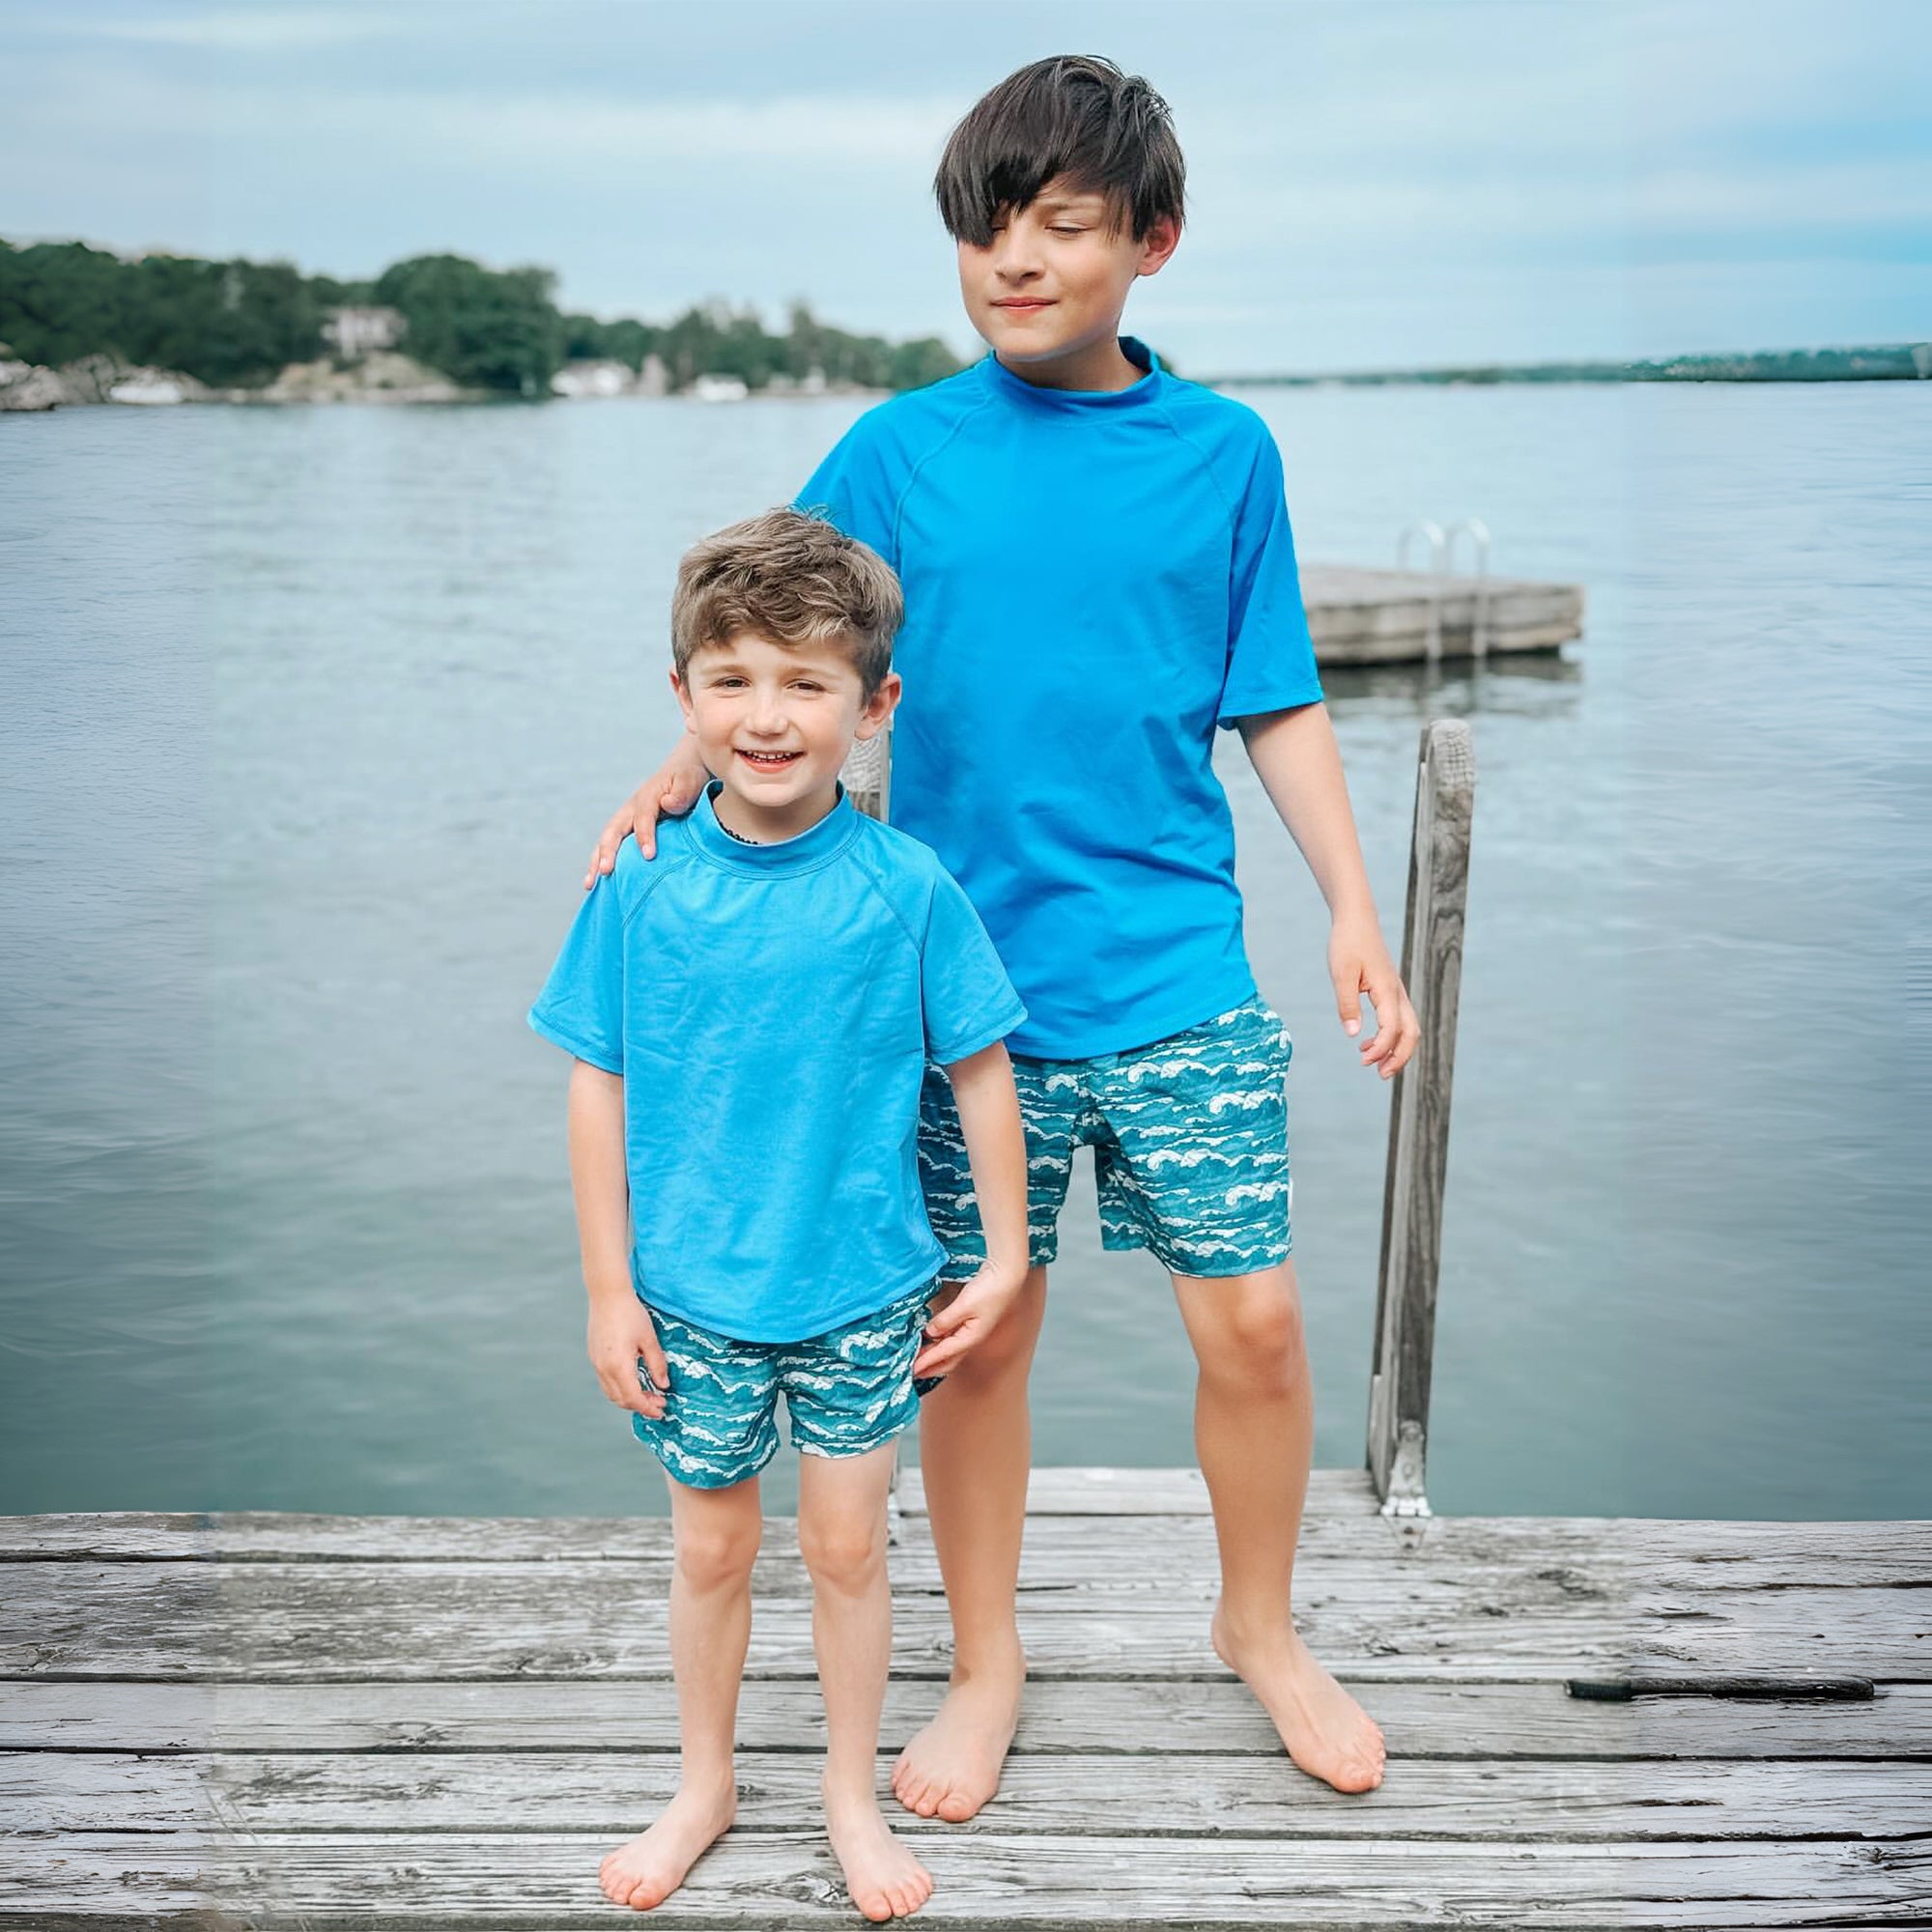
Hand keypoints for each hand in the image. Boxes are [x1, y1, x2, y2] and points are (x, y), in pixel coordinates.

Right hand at [584, 742, 709, 886]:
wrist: (683, 771)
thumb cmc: (689, 777)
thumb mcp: (690, 780)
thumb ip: (681, 793)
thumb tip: (668, 804)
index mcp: (647, 797)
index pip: (643, 817)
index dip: (644, 836)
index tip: (648, 856)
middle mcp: (631, 809)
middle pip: (614, 830)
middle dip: (608, 851)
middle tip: (606, 871)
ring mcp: (626, 820)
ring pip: (607, 841)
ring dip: (597, 861)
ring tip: (590, 884)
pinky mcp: (627, 830)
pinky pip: (612, 847)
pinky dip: (601, 863)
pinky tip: (596, 884)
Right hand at [587, 1293, 668, 1418]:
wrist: (607, 1295)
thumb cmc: (630, 1314)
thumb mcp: (649, 1340)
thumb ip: (657, 1365)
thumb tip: (664, 1384)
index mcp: (619, 1366)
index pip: (633, 1398)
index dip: (648, 1408)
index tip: (661, 1410)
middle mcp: (604, 1368)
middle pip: (621, 1399)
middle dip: (640, 1405)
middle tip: (658, 1402)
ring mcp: (596, 1363)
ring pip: (611, 1392)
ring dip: (628, 1398)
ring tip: (647, 1393)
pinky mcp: (594, 1356)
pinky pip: (605, 1381)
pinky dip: (620, 1388)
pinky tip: (633, 1381)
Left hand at [912, 1261, 1025, 1379]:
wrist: (1005, 1276)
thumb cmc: (989, 1290)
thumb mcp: (963, 1305)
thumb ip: (945, 1320)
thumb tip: (929, 1333)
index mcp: (970, 1338)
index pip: (943, 1355)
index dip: (926, 1363)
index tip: (911, 1370)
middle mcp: (970, 1338)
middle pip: (947, 1360)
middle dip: (930, 1368)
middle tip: (912, 1372)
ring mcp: (970, 1330)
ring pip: (948, 1351)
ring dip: (933, 1357)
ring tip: (917, 1359)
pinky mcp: (969, 1321)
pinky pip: (950, 1338)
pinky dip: (938, 1343)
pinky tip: (930, 1340)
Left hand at [1328, 911, 1419, 1080]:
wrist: (1357, 920)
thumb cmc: (1347, 944)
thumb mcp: (1341, 974)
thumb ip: (1347, 1004)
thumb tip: (1353, 1034)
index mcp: (1387, 990)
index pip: (1392, 1028)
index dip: (1381, 1048)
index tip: (1363, 1059)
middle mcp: (1398, 993)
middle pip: (1411, 1033)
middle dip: (1399, 1057)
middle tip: (1379, 1074)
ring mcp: (1397, 992)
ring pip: (1409, 1028)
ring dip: (1397, 1050)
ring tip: (1376, 1066)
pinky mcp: (1391, 991)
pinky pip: (1400, 1020)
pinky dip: (1392, 1037)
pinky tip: (1370, 1043)